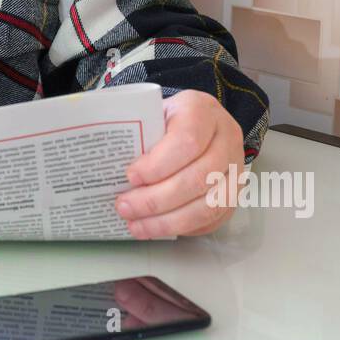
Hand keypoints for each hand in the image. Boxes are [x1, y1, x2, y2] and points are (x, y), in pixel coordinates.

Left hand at [114, 89, 243, 237]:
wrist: (198, 123)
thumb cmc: (167, 120)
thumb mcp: (152, 113)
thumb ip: (136, 133)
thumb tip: (104, 165)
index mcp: (202, 111)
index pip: (187, 141)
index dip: (158, 164)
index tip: (130, 176)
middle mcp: (227, 139)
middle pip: (198, 178)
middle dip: (156, 199)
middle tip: (125, 207)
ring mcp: (236, 169)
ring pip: (209, 205)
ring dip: (168, 221)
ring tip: (137, 226)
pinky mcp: (235, 195)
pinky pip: (213, 220)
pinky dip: (182, 229)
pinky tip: (156, 229)